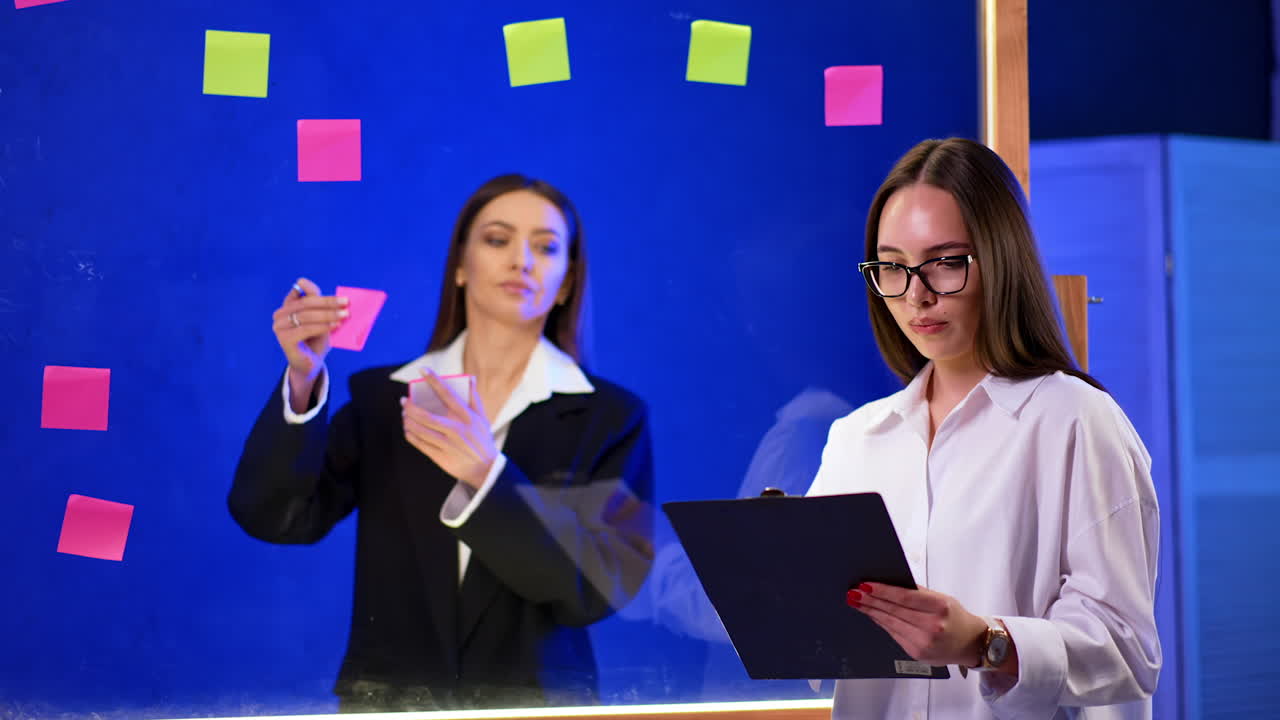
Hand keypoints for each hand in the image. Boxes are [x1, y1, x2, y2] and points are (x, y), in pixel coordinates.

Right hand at [271, 277, 347, 381]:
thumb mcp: (321, 320)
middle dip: (328, 302)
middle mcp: (280, 315)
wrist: (309, 364)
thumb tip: (338, 297)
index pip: (300, 291)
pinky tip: (335, 326)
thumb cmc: (316, 340)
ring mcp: (280, 327)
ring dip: (328, 314)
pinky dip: (322, 326)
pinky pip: (305, 329)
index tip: (332, 290)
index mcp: (287, 306)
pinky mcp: (284, 339)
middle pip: (305, 303)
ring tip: (344, 315)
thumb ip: (323, 307)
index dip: (316, 289)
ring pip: (306, 316)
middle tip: (346, 303)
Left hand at [400, 370, 497, 488]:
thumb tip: (471, 378)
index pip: (448, 394)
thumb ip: (475, 398)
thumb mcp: (483, 419)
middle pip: (427, 416)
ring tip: (404, 415)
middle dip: (410, 407)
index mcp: (468, 417)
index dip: (434, 380)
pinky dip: (411, 435)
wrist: (486, 470)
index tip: (423, 370)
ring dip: (408, 421)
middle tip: (403, 401)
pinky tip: (408, 429)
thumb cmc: (482, 440)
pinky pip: (421, 444)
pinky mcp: (442, 457)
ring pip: (421, 430)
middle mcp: (457, 430)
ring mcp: (448, 445)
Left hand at [846, 582, 987, 667]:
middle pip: (893, 611)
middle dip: (870, 601)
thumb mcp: (942, 598)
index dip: (882, 591)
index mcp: (940, 607)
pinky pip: (894, 634)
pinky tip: (872, 615)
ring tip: (857, 602)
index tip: (865, 585)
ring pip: (890, 623)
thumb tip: (888, 582)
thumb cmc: (955, 617)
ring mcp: (924, 642)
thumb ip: (917, 592)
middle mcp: (932, 626)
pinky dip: (881, 623)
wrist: (971, 644)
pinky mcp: (916, 653)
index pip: (904, 597)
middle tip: (853, 592)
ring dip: (871, 612)